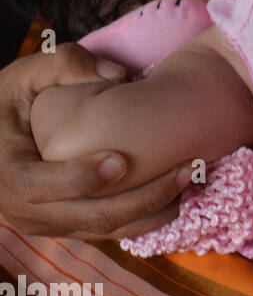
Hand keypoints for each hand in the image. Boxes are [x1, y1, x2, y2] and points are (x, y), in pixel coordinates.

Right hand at [0, 45, 189, 239]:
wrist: (1, 138)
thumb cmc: (14, 102)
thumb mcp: (26, 75)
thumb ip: (63, 63)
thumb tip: (115, 74)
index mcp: (8, 171)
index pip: (37, 186)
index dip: (78, 178)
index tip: (121, 160)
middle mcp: (24, 208)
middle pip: (88, 216)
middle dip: (142, 197)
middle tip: (184, 170)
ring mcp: (49, 223)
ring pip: (107, 229)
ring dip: (153, 210)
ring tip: (189, 179)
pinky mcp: (70, 227)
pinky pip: (112, 232)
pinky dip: (147, 217)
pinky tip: (177, 194)